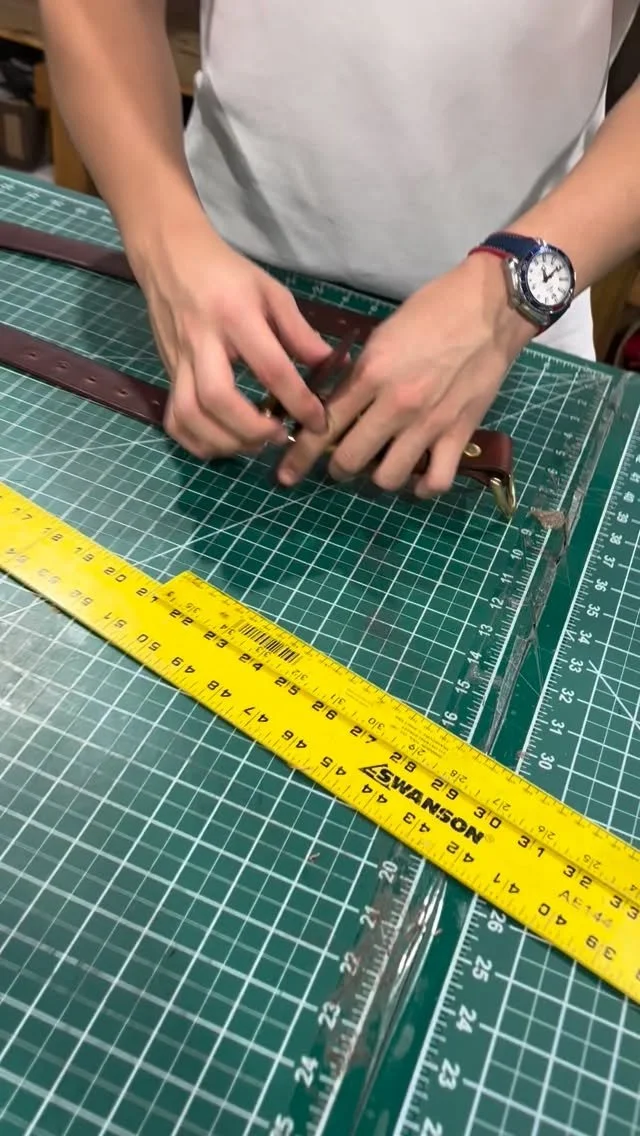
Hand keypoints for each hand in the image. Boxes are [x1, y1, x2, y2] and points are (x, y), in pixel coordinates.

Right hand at [132, 208, 330, 458]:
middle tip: (278, 435)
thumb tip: (332, 366)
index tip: (318, 422)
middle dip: (252, 429)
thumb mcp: (271, 291)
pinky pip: (174, 419)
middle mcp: (202, 342)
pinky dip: (198, 442)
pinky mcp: (167, 374)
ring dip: (225, 442)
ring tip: (254, 444)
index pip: (270, 369)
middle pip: (218, 398)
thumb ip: (299, 332)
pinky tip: (224, 443)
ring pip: (190, 415)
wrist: (170, 257)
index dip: (298, 401)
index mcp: (236, 316)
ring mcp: (179, 361)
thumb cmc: (227, 274)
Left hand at [277, 254, 533, 495]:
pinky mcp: (459, 434)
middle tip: (341, 462)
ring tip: (381, 465)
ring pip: (387, 478)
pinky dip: (423, 487)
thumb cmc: (432, 312)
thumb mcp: (381, 337)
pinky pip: (436, 481)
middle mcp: (395, 405)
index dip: (301, 455)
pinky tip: (417, 480)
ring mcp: (429, 424)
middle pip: (349, 460)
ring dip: (378, 476)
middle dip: (337, 467)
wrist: (490, 307)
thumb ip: (358, 375)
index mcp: (370, 374)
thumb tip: (335, 407)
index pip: (323, 425)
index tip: (287, 473)